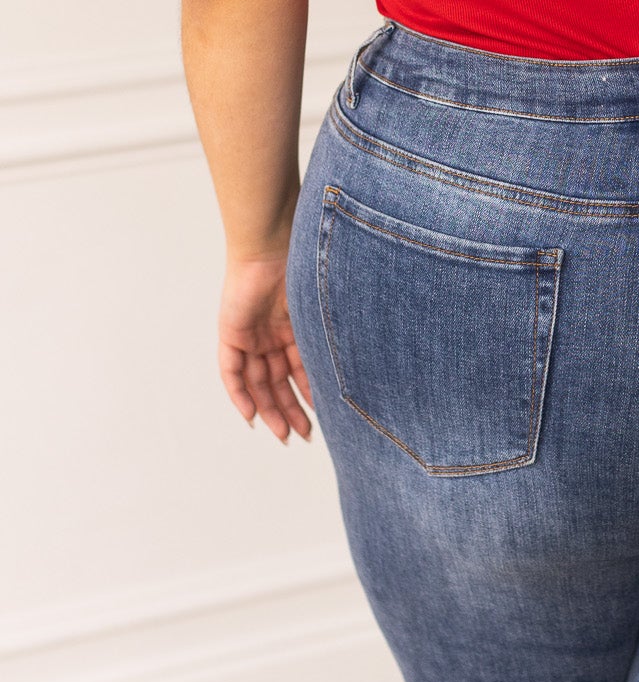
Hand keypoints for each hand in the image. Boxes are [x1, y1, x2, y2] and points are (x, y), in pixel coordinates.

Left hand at [218, 252, 314, 442]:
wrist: (272, 245)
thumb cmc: (304, 268)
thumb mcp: (320, 312)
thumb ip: (331, 338)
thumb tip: (365, 369)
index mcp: (294, 329)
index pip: (300, 371)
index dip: (309, 396)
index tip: (323, 419)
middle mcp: (271, 336)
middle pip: (278, 382)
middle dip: (290, 411)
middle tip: (302, 436)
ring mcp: (251, 336)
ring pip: (257, 382)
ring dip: (270, 410)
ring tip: (284, 434)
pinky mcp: (231, 334)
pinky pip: (231, 372)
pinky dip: (239, 395)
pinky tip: (251, 416)